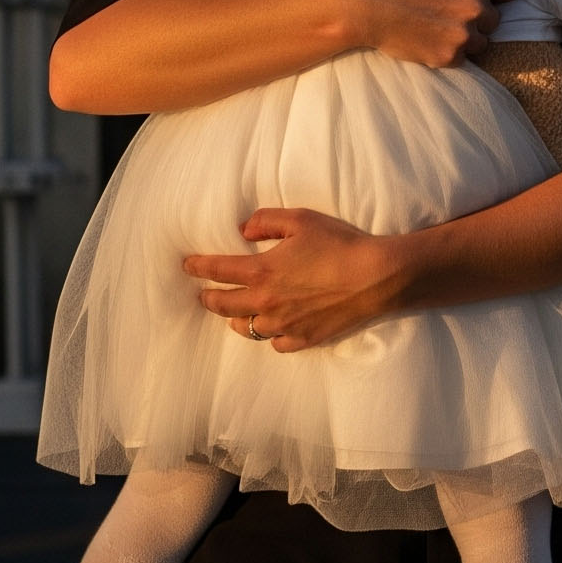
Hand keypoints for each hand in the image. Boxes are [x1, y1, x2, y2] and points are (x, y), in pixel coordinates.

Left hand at [187, 208, 404, 353]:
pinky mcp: (301, 339)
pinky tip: (273, 328)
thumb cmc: (339, 244)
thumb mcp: (302, 220)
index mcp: (261, 271)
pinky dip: (269, 335)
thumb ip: (267, 221)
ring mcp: (282, 325)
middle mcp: (264, 302)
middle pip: (223, 305)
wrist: (374, 277)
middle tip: (202, 294)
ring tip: (235, 313)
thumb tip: (243, 229)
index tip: (187, 265)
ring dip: (235, 318)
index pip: (218, 270)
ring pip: (245, 328)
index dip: (199, 267)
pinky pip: (274, 343)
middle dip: (208, 297)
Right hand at [350, 0, 519, 65]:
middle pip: (497, 17)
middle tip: (457, 8)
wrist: (364, 3)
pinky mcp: (447, 57)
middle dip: (481, 13)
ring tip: (446, 25)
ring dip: (470, 35)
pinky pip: (462, 57)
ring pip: (482, 41)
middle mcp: (476, 8)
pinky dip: (452, 51)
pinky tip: (433, 38)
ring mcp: (463, 35)